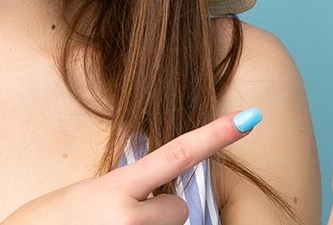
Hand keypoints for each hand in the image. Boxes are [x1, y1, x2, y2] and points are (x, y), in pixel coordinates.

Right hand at [0, 108, 261, 224]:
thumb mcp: (82, 196)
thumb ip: (122, 190)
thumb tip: (153, 189)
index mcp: (115, 190)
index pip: (177, 154)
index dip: (217, 135)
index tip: (251, 117)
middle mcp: (130, 218)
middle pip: (178, 209)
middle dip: (157, 214)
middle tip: (118, 221)